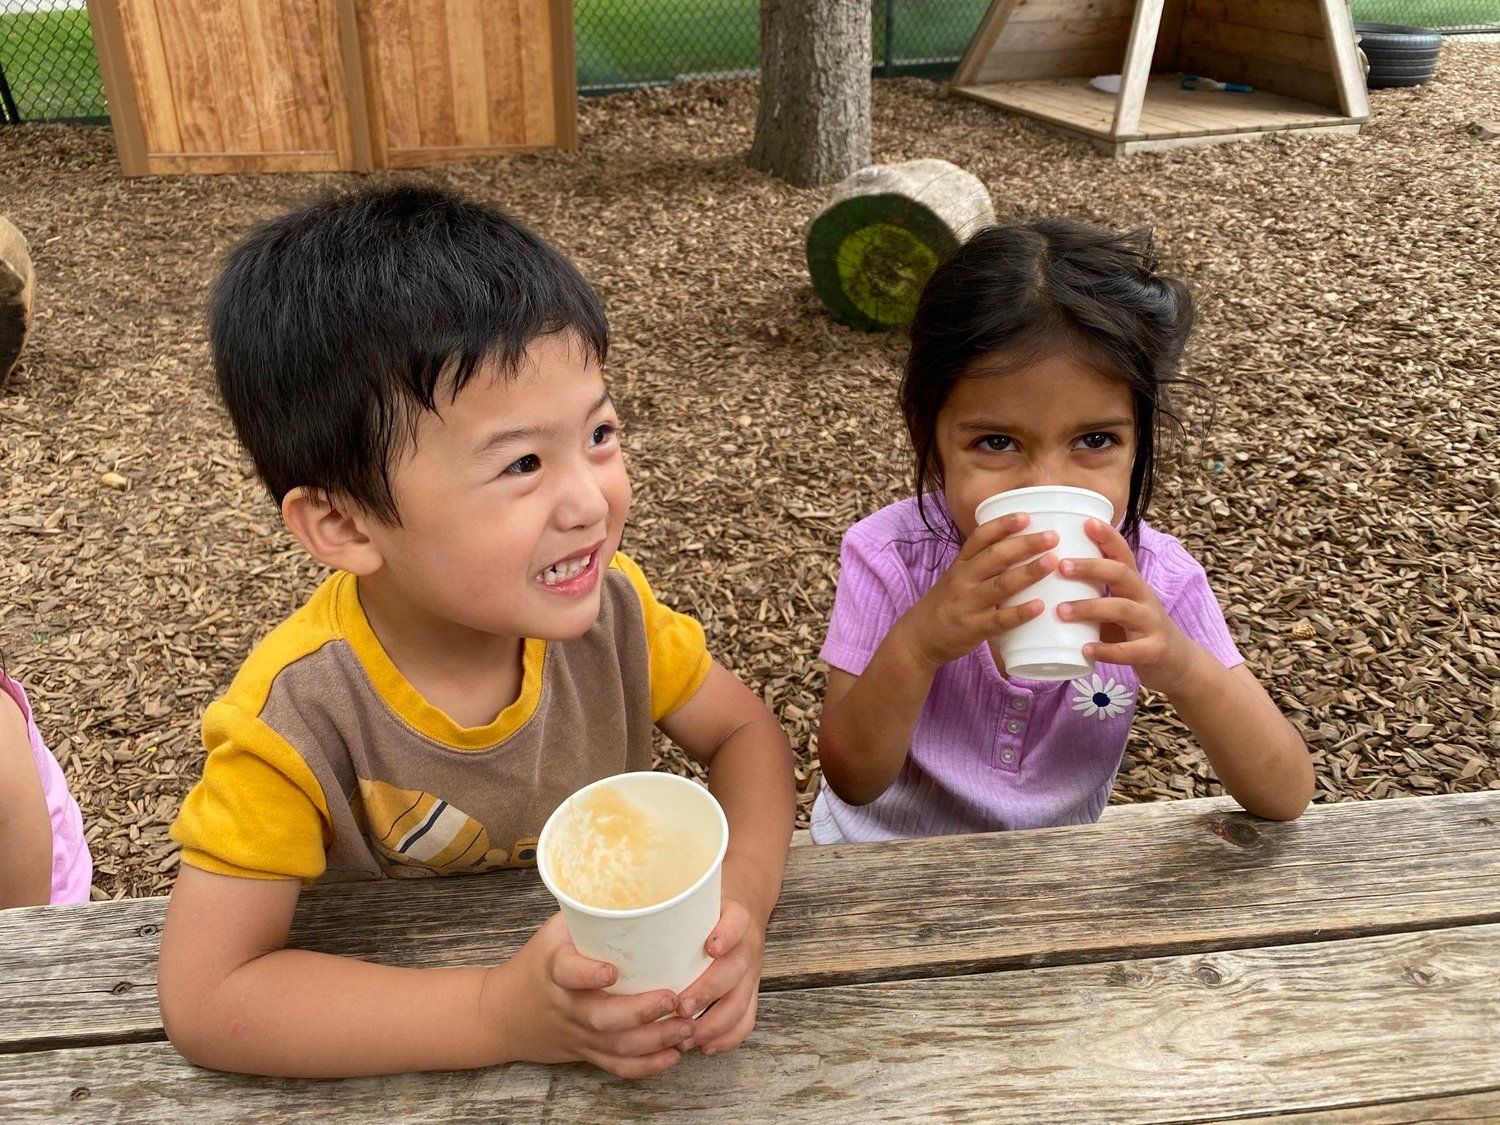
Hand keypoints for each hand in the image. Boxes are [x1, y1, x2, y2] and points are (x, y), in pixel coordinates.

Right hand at [483, 913, 694, 1077]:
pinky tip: (672, 1056)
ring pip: (615, 1046)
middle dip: (640, 1012)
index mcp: (554, 969)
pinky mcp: (585, 1052)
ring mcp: (576, 1033)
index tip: (612, 970)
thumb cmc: (538, 962)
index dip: (587, 974)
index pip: (567, 972)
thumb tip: (636, 882)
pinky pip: (616, 1066)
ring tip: (687, 1028)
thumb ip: (588, 914)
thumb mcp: (554, 932)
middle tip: (674, 999)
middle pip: (601, 1017)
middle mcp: (566, 1005)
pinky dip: (645, 1066)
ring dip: (654, 1040)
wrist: (501, 1013)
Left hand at [674, 898, 764, 1055]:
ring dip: (714, 1023)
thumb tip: (616, 919)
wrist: (739, 920)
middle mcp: (746, 946)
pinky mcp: (750, 994)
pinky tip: (704, 1046)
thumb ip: (669, 909)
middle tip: (681, 1007)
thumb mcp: (695, 903)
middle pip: (736, 968)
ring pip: (741, 1001)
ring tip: (686, 1036)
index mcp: (735, 918)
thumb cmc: (706, 915)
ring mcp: (751, 973)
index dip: (727, 934)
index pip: (737, 921)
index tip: (710, 947)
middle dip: (708, 990)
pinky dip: (728, 1037)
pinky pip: (746, 1020)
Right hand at [901, 513, 1061, 668]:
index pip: (980, 538)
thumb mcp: (957, 577)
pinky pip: (999, 620)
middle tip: (1052, 537)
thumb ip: (982, 564)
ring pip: (1001, 584)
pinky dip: (1020, 612)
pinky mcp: (973, 628)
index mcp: (961, 564)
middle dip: (1025, 544)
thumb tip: (1020, 549)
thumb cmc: (946, 604)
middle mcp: (963, 579)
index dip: (1002, 525)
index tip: (1025, 516)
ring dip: (1028, 572)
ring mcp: (968, 604)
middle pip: (995, 556)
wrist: (918, 637)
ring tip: (1053, 562)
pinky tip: (1040, 606)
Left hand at [1056, 519, 1199, 693]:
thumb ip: (1093, 592)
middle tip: (1061, 565)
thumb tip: (1047, 577)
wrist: (1177, 662)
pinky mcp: (1153, 650)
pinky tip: (1085, 650)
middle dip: (1091, 567)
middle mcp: (1144, 597)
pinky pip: (1130, 650)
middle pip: (1121, 574)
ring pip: (1122, 609)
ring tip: (1061, 611)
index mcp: (1133, 584)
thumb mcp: (1119, 604)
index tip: (1085, 522)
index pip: (1123, 553)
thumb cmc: (1136, 629)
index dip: (1107, 537)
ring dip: (1090, 608)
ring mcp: (1151, 623)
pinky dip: (1107, 650)